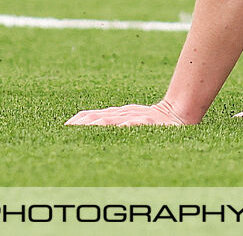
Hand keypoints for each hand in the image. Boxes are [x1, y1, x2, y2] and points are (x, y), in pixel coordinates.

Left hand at [65, 101, 193, 127]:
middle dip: (84, 124)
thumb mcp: (128, 118)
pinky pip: (139, 122)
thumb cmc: (150, 120)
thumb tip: (86, 124)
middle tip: (69, 130)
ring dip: (102, 124)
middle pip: (100, 117)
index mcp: (116, 114)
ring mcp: (137, 117)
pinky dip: (130, 124)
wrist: (178, 112)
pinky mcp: (150, 122)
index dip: (78, 121)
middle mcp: (124, 114)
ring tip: (89, 128)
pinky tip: (124, 126)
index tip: (65, 127)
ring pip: (116, 120)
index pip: (92, 115)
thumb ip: (110, 122)